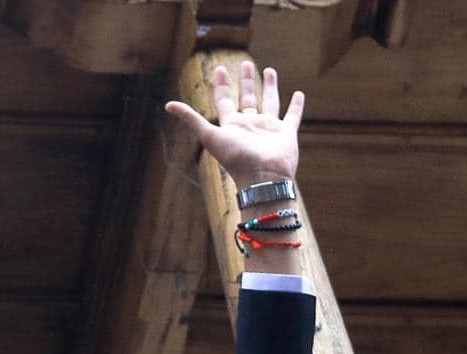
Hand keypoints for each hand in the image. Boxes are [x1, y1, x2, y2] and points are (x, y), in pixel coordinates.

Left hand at [165, 61, 303, 188]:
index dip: (221, 85)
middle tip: (246, 64)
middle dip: (246, 81)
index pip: (224, 100)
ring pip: (269, 102)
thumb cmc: (236, 158)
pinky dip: (296, 106)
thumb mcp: (210, 135)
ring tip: (269, 70)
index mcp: (231, 125)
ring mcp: (268, 129)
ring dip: (269, 87)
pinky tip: (299, 94)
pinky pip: (292, 116)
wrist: (262, 177)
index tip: (220, 68)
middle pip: (247, 98)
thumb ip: (190, 119)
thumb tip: (167, 105)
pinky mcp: (286, 133)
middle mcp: (249, 125)